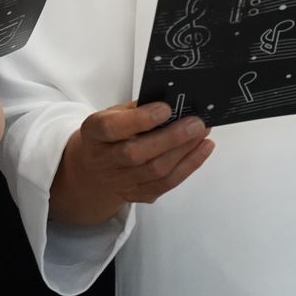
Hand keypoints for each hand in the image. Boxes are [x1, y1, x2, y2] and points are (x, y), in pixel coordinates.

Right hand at [50, 101, 212, 224]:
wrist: (92, 171)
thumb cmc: (109, 135)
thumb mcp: (113, 114)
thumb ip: (138, 108)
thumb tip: (173, 101)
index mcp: (94, 133)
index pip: (111, 128)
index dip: (139, 120)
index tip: (165, 109)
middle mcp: (104, 160)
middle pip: (136, 154)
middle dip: (171, 138)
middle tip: (195, 123)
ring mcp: (121, 181)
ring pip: (155, 171)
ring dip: (185, 151)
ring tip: (203, 133)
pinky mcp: (137, 194)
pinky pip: (166, 184)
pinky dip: (189, 166)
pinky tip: (203, 149)